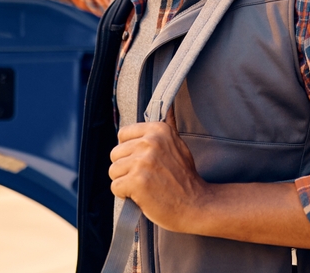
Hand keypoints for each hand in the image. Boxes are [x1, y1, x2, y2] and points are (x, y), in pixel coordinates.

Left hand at [108, 109, 208, 232]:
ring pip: (113, 170)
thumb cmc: (185, 177)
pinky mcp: (137, 181)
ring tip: (144, 186)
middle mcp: (150, 142)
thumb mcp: (179, 145)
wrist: (195, 204)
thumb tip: (168, 106)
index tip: (143, 161)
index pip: (123, 134)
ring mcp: (143, 161)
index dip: (129, 151)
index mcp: (159, 130)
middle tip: (146, 176)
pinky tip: (141, 195)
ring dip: (125, 182)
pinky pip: (115, 187)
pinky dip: (125, 195)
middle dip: (126, 168)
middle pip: (115, 153)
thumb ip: (168, 126)